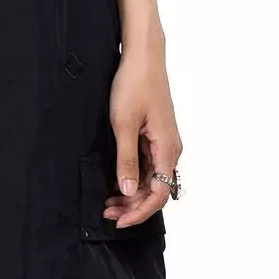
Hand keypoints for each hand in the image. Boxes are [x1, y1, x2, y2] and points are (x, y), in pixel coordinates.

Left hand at [105, 38, 179, 229]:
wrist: (143, 57)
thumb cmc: (134, 84)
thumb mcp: (123, 124)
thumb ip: (127, 160)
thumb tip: (129, 191)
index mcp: (167, 148)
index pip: (160, 193)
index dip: (141, 212)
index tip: (120, 221)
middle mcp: (171, 149)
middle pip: (157, 190)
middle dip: (134, 206)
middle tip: (108, 213)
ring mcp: (164, 143)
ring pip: (152, 180)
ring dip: (132, 194)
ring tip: (109, 202)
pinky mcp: (157, 137)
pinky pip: (149, 166)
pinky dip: (134, 178)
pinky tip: (117, 183)